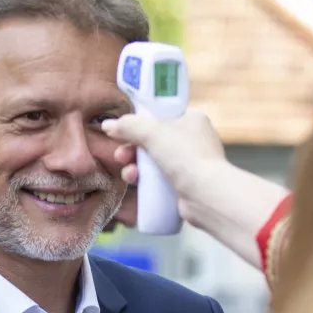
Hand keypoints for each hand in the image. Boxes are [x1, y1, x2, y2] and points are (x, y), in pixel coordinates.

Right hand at [101, 109, 226, 196]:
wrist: (205, 195)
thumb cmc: (184, 156)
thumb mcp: (152, 132)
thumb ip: (128, 126)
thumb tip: (107, 125)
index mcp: (191, 120)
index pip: (160, 117)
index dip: (140, 124)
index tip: (124, 132)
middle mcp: (193, 140)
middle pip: (153, 141)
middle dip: (132, 149)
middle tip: (120, 156)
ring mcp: (189, 164)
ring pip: (153, 162)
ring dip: (135, 166)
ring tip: (129, 174)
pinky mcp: (184, 185)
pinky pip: (158, 180)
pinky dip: (145, 181)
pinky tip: (136, 183)